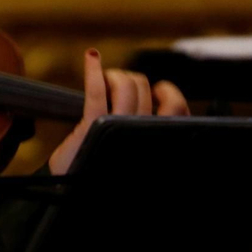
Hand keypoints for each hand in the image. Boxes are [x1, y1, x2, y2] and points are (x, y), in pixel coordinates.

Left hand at [47, 49, 188, 174]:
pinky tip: (91, 58)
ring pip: (127, 84)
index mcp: (153, 140)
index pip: (177, 108)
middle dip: (131, 81)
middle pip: (145, 88)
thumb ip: (146, 136)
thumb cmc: (100, 174)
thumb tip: (163, 108)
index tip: (156, 93)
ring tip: (105, 82)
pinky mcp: (93, 125)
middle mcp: (141, 132)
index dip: (168, 94)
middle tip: (116, 88)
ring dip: (115, 76)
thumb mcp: (131, 155)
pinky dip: (93, 70)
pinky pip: (97, 90)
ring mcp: (118, 127)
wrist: (75, 193)